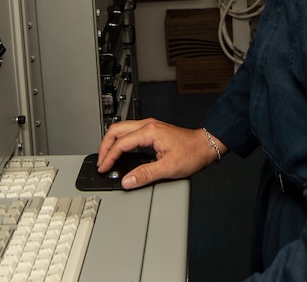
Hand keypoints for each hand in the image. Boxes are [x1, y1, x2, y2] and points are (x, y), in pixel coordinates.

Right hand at [97, 118, 225, 188]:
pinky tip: (120, 152)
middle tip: (100, 161)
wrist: (205, 146)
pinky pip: (130, 133)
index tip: (103, 168)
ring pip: (122, 129)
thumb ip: (145, 174)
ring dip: (111, 142)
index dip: (109, 157)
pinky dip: (120, 142)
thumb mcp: (168, 168)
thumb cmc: (192, 153)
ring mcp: (150, 127)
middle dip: (105, 145)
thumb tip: (127, 180)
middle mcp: (148, 125)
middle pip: (116, 130)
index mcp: (149, 132)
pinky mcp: (152, 131)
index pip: (121, 143)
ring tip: (106, 157)